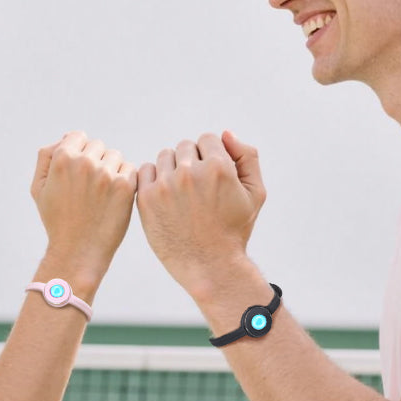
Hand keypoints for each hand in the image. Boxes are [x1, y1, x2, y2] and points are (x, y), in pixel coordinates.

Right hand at [31, 131, 136, 290]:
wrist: (78, 251)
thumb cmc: (57, 219)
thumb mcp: (38, 187)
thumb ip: (46, 157)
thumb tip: (66, 137)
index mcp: (62, 158)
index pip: (78, 136)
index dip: (78, 152)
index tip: (78, 173)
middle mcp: (84, 162)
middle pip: (98, 146)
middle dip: (95, 161)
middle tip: (89, 188)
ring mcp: (106, 174)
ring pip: (115, 156)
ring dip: (111, 170)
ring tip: (101, 194)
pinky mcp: (125, 186)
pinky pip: (130, 170)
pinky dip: (125, 181)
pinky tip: (114, 198)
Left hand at [136, 130, 265, 299]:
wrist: (210, 266)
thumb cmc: (235, 229)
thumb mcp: (255, 193)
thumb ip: (247, 157)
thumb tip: (226, 134)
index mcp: (218, 167)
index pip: (207, 139)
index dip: (211, 157)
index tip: (212, 178)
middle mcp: (190, 173)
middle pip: (185, 147)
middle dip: (193, 162)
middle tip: (198, 189)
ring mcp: (166, 185)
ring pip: (165, 156)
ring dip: (173, 169)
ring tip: (183, 193)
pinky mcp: (147, 198)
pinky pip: (145, 170)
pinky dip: (154, 179)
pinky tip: (166, 196)